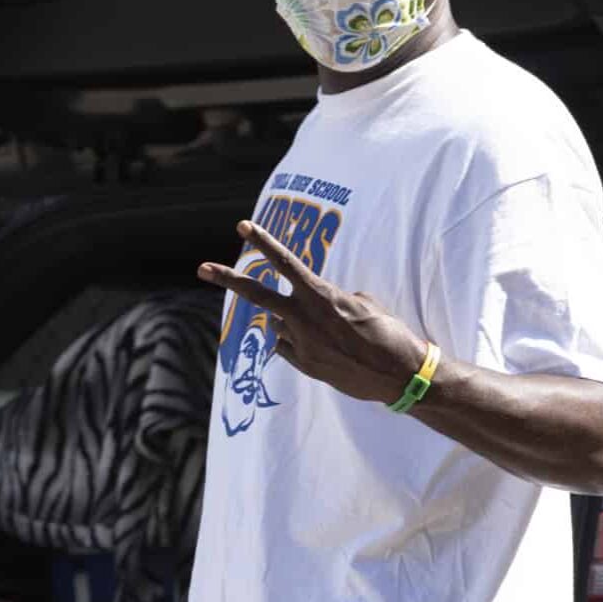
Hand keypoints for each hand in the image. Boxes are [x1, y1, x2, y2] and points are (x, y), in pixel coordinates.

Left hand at [198, 219, 429, 404]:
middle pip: (257, 294)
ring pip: (278, 324)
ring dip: (291, 321)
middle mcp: (304, 318)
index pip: (285, 262)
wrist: (400, 374)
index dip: (263, 241)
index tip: (242, 226)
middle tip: (202, 268)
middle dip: (228, 278)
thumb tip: (315, 306)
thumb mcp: (363, 302)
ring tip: (325, 330)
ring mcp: (301, 345)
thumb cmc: (388, 332)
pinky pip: (287, 347)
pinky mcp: (305, 367)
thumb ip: (331, 298)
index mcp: (321, 295)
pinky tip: (324, 347)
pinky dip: (298, 342)